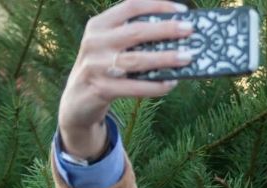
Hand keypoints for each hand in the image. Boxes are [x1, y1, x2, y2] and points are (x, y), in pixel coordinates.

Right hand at [56, 0, 194, 159]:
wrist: (76, 100)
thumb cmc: (102, 66)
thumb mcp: (109, 44)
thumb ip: (131, 35)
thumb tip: (174, 31)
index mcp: (98, 25)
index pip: (131, 6)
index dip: (158, 5)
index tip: (182, 10)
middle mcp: (95, 42)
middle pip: (136, 31)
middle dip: (166, 30)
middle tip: (190, 31)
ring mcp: (96, 66)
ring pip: (137, 60)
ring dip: (166, 58)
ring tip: (188, 57)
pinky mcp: (101, 89)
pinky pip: (135, 87)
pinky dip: (156, 85)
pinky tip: (172, 83)